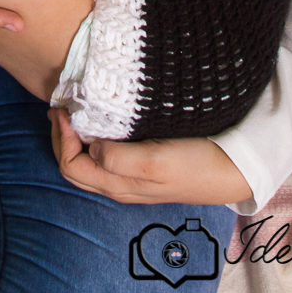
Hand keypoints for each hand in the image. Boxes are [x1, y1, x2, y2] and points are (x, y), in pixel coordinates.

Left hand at [48, 108, 252, 204]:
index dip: (61, 139)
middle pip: (74, 168)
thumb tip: (91, 148)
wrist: (230, 170)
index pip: (70, 166)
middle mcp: (119, 185)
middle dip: (61, 139)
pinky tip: (101, 120)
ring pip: (88, 162)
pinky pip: (106, 157)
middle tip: (60, 107)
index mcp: (117, 185)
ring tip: (75, 110)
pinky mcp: (143, 166)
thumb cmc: (194, 163)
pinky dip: (93, 138)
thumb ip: (119, 159)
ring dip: (76, 138)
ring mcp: (131, 178)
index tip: (64, 110)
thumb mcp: (155, 161)